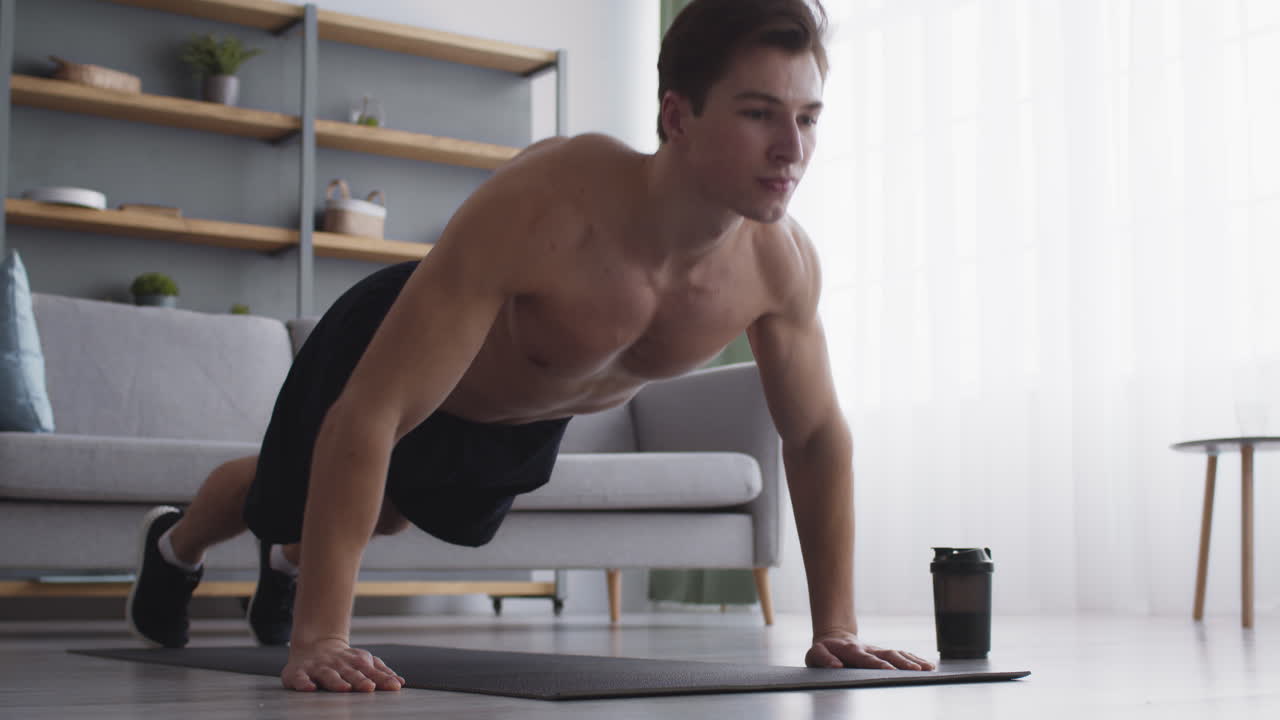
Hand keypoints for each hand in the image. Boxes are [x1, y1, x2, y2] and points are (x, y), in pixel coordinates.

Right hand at [281, 637, 405, 691]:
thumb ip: (381, 672)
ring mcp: (319, 667)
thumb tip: (400, 682)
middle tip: (370, 687)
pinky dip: (304, 683)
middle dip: (360, 680)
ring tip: (345, 688)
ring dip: (337, 682)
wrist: (315, 644)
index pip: (372, 672)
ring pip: (328, 675)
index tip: (394, 686)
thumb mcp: (364, 662)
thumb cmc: (344, 660)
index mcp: (356, 661)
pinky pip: (301, 678)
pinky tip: (310, 688)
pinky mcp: (300, 672)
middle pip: (351, 673)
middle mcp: (338, 664)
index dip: (383, 679)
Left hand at [805, 630, 935, 670]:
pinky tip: (928, 666)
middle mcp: (868, 649)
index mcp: (852, 651)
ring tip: (928, 668)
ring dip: (913, 661)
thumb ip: (823, 659)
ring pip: (898, 653)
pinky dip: (915, 659)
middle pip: (888, 654)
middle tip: (916, 671)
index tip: (889, 670)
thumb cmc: (823, 650)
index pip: (867, 659)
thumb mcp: (814, 654)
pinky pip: (901, 655)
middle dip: (902, 663)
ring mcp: (877, 650)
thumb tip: (836, 665)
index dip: (878, 664)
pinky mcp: (883, 653)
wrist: (833, 638)